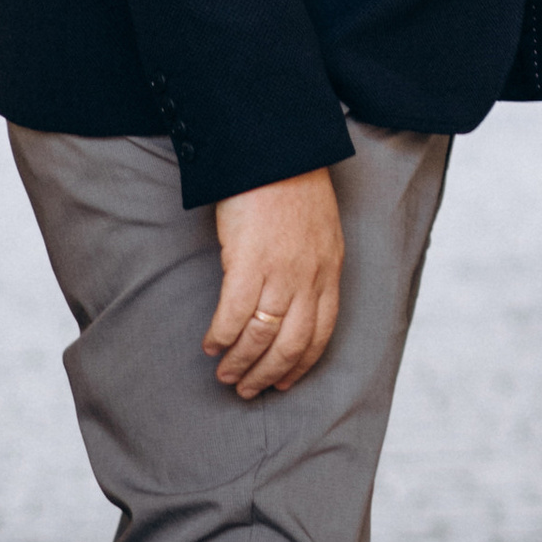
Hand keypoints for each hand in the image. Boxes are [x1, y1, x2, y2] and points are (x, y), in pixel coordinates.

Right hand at [206, 166, 343, 397]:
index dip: (301, 364)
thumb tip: (294, 298)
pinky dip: (222, 336)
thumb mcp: (320, 230)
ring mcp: (281, 272)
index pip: (320, 334)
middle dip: (268, 374)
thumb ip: (313, 265)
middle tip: (247, 389)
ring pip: (263, 337)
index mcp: (330, 271)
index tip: (284, 383)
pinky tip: (211, 344)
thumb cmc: (293, 185)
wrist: (277, 152)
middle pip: (292, 344)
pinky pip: (234, 315)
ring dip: (242, 362)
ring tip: (225, 375)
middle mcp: (310, 278)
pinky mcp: (249, 262)